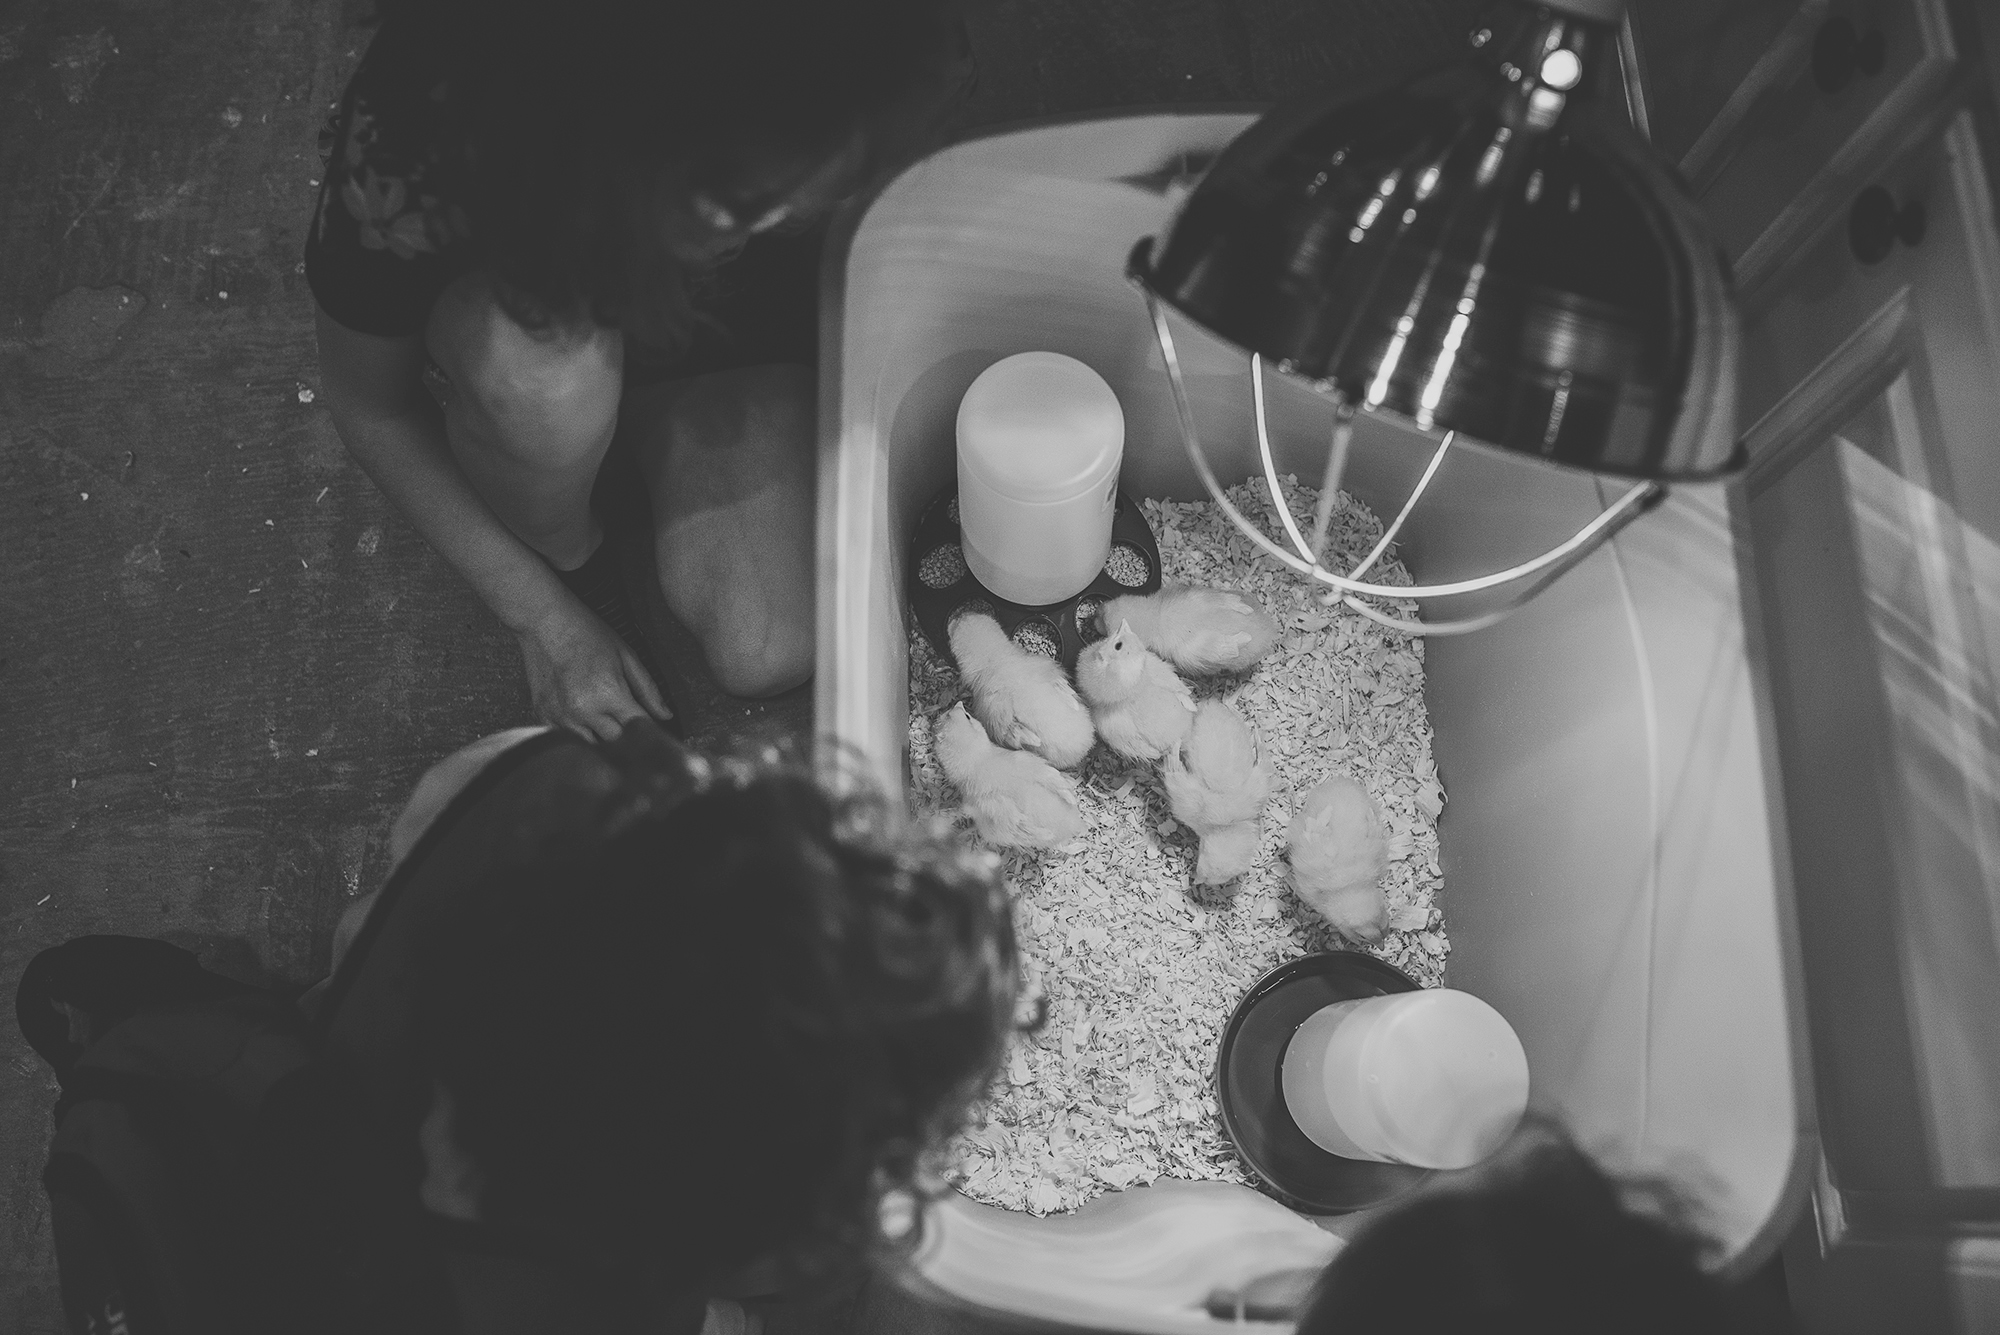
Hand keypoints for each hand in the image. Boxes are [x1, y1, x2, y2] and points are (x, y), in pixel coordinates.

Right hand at [517, 600, 671, 740]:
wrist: (543, 621)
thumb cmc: (586, 632)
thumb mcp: (626, 655)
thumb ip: (648, 689)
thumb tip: (666, 715)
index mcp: (608, 693)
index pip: (640, 729)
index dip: (650, 731)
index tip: (654, 730)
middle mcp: (584, 710)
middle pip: (617, 742)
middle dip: (628, 737)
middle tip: (629, 722)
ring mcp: (561, 716)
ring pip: (591, 746)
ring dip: (603, 739)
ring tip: (606, 719)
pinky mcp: (544, 716)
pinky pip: (569, 739)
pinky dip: (580, 734)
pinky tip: (585, 717)